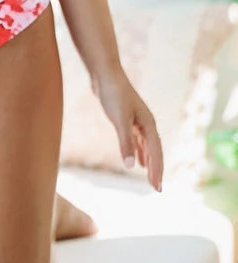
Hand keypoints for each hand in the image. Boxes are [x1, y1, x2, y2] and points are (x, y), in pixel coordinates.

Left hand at [94, 70, 163, 191]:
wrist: (105, 74)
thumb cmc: (114, 94)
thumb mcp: (119, 120)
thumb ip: (126, 143)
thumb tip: (131, 166)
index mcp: (149, 124)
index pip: (156, 152)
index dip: (157, 170)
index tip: (157, 187)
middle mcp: (146, 123)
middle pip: (154, 151)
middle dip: (156, 169)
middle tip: (157, 188)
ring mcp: (137, 121)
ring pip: (146, 146)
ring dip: (148, 161)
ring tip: (149, 177)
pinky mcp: (127, 118)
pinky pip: (137, 140)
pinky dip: (139, 151)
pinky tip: (136, 160)